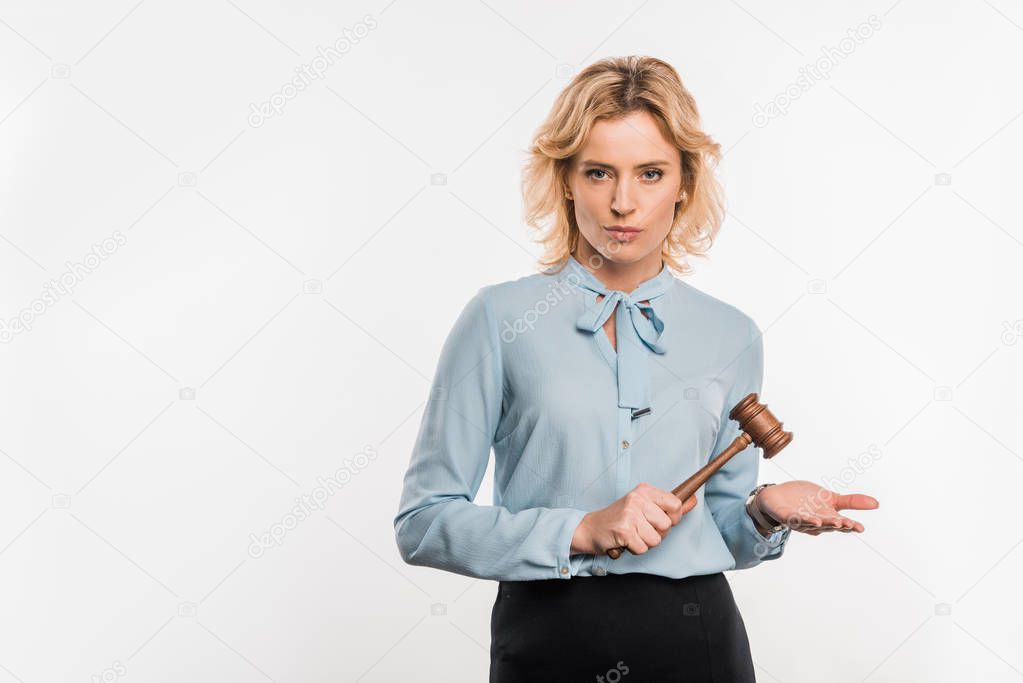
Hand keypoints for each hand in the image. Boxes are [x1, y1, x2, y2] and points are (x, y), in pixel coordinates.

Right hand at [571, 482, 697, 554]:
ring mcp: (630, 514)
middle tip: (640, 529)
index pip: (675, 504)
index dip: (673, 518)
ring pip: (656, 539)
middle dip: (657, 533)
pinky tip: (626, 541)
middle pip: (667, 525)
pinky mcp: (624, 530)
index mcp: (644, 490)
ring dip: (645, 543)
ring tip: (632, 535)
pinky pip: (643, 548)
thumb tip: (692, 500)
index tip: (661, 521)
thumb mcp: (644, 507)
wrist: (590, 529)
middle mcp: (637, 499)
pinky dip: (635, 549)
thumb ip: (669, 506)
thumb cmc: (619, 519)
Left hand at [755, 480, 878, 535]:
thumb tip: (877, 504)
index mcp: (827, 517)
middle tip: (847, 524)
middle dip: (838, 524)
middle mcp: (815, 522)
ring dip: (823, 523)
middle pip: (828, 525)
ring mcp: (800, 521)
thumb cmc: (804, 499)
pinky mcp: (786, 516)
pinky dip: (803, 520)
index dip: (850, 526)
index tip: (860, 528)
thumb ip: (851, 501)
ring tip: (834, 522)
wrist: (777, 496)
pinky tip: (811, 520)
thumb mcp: (830, 497)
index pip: (841, 523)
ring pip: (812, 524)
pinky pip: (795, 519)